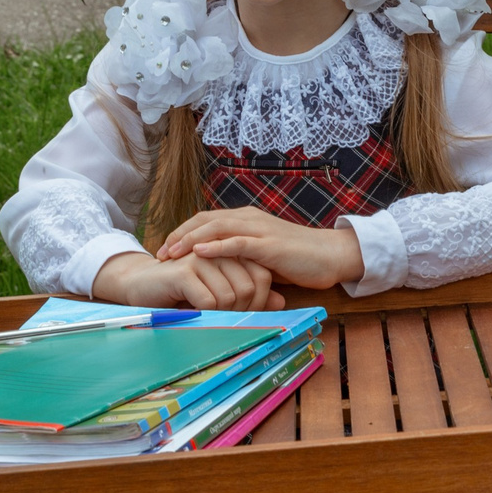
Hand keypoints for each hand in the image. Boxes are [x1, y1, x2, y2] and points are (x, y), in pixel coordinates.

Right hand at [91, 249, 278, 310]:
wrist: (143, 286)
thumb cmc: (185, 290)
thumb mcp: (222, 292)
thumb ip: (252, 296)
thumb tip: (281, 302)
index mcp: (231, 250)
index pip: (262, 277)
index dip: (259, 301)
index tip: (244, 314)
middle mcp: (219, 250)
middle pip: (248, 288)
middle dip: (240, 311)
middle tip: (222, 317)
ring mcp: (201, 258)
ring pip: (230, 297)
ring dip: (219, 314)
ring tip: (204, 312)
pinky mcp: (183, 271)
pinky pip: (209, 302)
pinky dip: (204, 313)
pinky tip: (191, 309)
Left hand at [156, 206, 364, 290]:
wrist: (332, 255)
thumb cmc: (300, 259)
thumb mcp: (264, 256)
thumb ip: (243, 259)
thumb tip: (221, 273)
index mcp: (247, 220)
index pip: (206, 219)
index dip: (183, 232)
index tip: (165, 250)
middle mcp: (250, 219)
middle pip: (204, 219)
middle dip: (179, 235)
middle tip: (159, 252)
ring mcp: (259, 230)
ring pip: (216, 227)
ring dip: (190, 240)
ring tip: (171, 253)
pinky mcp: (269, 244)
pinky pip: (237, 242)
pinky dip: (215, 246)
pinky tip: (199, 253)